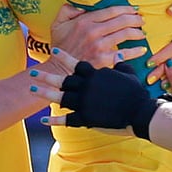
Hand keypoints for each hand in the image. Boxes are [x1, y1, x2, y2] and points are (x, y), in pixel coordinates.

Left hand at [33, 49, 162, 138]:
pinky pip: (67, 119)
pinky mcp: (86, 118)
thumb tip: (117, 53)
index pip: (76, 63)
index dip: (64, 56)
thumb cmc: (135, 91)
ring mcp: (84, 103)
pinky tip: (43, 120)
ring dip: (44, 93)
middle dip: (46, 75)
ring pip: (60, 97)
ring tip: (32, 90)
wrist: (139, 111)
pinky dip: (55, 120)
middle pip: (62, 79)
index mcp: (95, 75)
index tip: (54, 50)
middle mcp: (86, 87)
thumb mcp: (128, 73)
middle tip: (32, 71)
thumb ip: (119, 62)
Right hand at [50, 4, 145, 69]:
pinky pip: (124, 54)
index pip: (111, 11)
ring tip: (142, 32)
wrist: (59, 69)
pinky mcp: (104, 60)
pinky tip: (142, 49)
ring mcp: (99, 46)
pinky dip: (136, 51)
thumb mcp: (57, 24)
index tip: (134, 9)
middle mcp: (94, 31)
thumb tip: (82, 6)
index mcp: (85, 21)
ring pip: (125, 34)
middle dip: (135, 19)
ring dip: (137, 32)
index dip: (126, 9)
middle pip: (122, 21)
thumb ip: (67, 10)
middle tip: (141, 20)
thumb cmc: (60, 47)